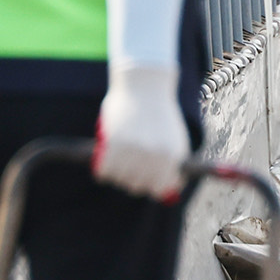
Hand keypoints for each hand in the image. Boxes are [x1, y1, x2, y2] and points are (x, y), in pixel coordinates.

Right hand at [94, 65, 189, 199]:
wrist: (145, 86)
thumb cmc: (160, 115)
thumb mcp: (176, 140)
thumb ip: (175, 166)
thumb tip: (170, 193)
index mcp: (172, 155)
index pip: (159, 188)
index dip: (151, 187)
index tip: (146, 180)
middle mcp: (154, 155)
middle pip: (137, 187)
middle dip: (132, 180)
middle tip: (129, 167)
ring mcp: (133, 149)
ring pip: (120, 180)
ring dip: (117, 173)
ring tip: (120, 157)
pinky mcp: (113, 141)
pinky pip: (104, 170)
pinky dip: (103, 168)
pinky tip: (107, 157)